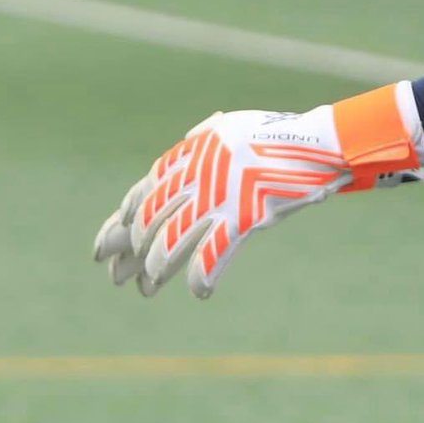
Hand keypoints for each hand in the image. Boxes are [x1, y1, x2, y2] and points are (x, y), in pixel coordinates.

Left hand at [93, 82, 423, 298]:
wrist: (319, 142)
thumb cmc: (278, 136)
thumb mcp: (231, 131)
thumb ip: (201, 144)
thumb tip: (176, 158)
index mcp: (192, 152)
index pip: (143, 192)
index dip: (120, 223)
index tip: (104, 248)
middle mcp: (197, 173)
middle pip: (150, 220)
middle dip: (129, 253)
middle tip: (119, 279)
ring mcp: (219, 194)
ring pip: (171, 240)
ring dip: (155, 269)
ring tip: (146, 289)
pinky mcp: (244, 214)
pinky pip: (212, 253)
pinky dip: (201, 276)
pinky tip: (199, 292)